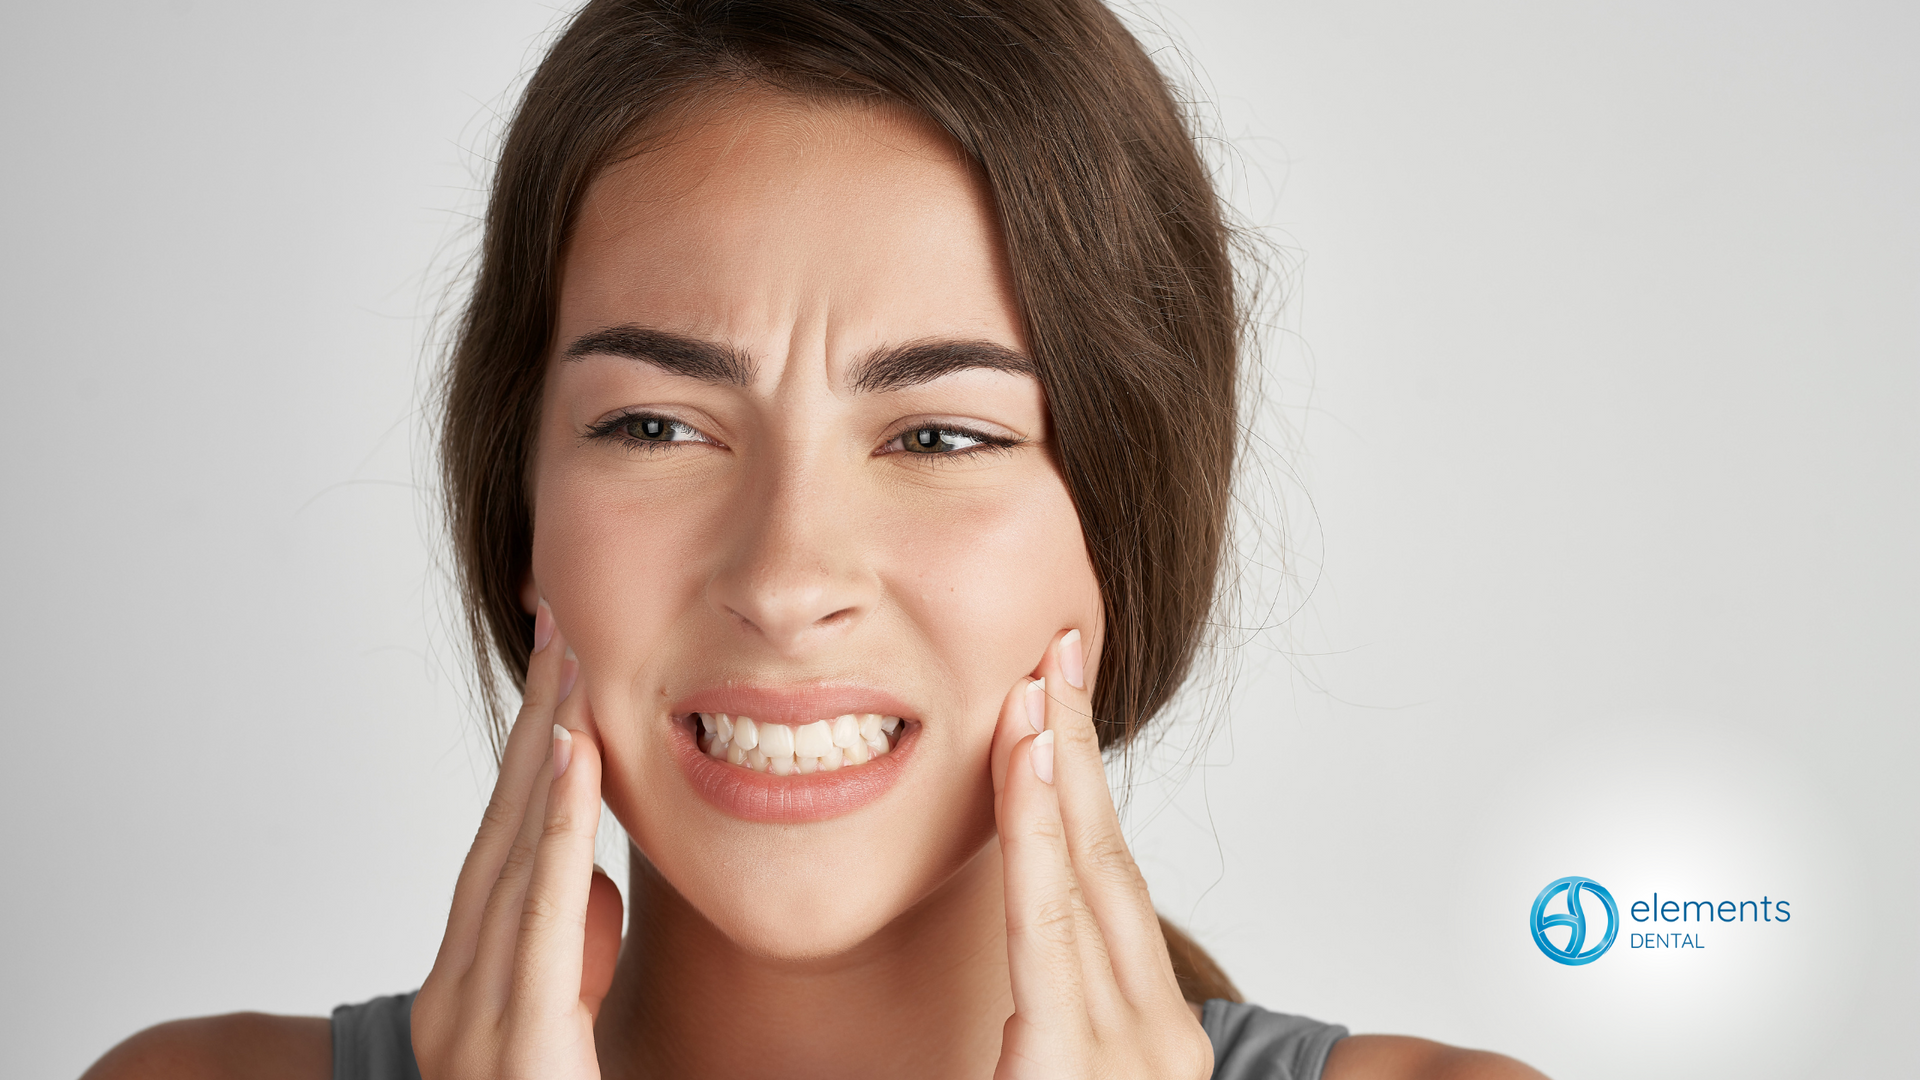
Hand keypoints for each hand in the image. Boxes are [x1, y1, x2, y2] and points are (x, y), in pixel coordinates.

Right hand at [413, 602, 623, 1079]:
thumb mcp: (558, 1021)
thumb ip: (565, 947)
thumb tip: (587, 879)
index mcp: (468, 981)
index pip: (504, 841)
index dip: (529, 749)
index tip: (557, 665)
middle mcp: (457, 990)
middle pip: (500, 828)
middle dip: (533, 722)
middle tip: (561, 624)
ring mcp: (474, 1016)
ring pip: (512, 855)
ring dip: (543, 752)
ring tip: (571, 667)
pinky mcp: (514, 1038)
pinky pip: (535, 914)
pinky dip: (551, 830)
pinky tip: (570, 760)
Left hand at [991, 629, 1213, 1079]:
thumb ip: (1047, 1030)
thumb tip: (1018, 976)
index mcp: (1156, 1038)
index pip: (1114, 891)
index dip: (1087, 791)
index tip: (1059, 709)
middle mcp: (1160, 1038)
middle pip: (1109, 861)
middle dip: (1081, 747)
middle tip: (1059, 652)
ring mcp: (1131, 1053)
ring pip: (1082, 874)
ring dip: (1055, 763)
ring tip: (1037, 679)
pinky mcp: (1072, 1066)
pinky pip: (1043, 924)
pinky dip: (1034, 830)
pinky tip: (1029, 756)